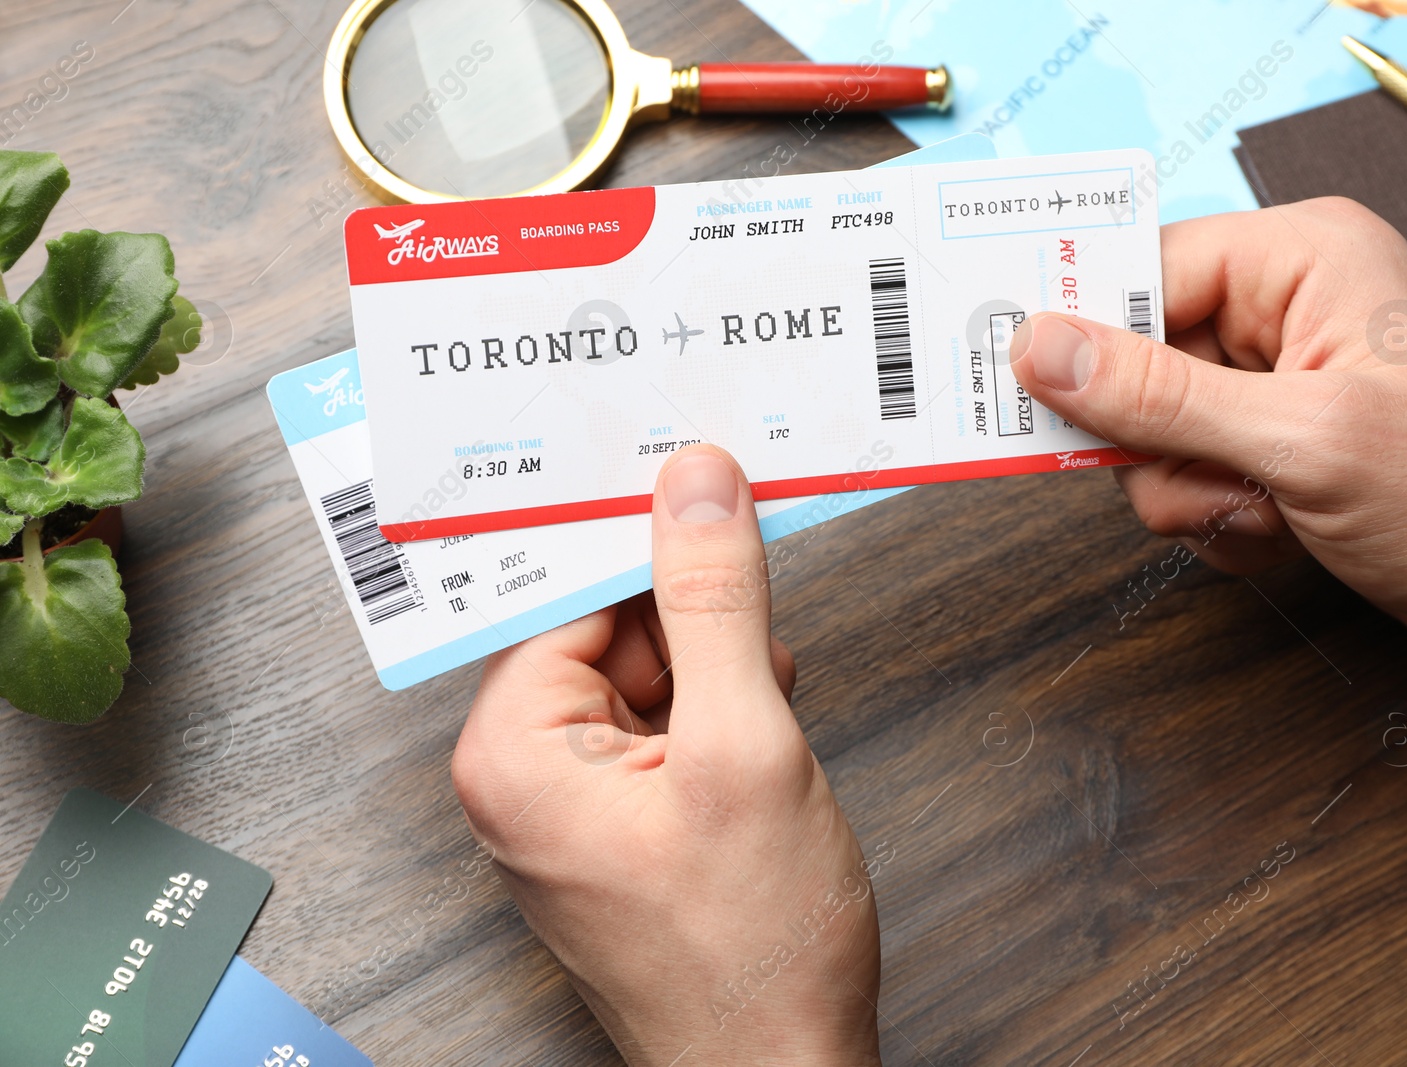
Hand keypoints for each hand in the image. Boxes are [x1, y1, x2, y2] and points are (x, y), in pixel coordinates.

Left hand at [452, 446, 884, 1065]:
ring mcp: (575, 798)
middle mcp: (525, 771)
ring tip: (772, 687)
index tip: (694, 462)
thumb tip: (697, 488)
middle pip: (607, 622)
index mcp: (515, 750)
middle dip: (692, 603)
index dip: (637, 524)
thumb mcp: (745, 748)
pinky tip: (768, 716)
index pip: (566, 587)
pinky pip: (664, 720)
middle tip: (759, 557)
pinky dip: (721, 704)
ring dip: (717, 657)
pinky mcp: (623, 818)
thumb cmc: (749, 952)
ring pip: (646, 668)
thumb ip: (717, 605)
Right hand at [1010, 197, 1406, 700]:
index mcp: (1301, 258)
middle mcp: (1285, 308)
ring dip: (1196, 494)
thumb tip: (1043, 347)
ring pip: (1153, 435)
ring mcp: (1279, 382)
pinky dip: (1221, 521)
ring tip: (1271, 509)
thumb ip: (1159, 395)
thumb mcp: (1302, 439)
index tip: (1026, 389)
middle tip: (1217, 475)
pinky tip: (1284, 531)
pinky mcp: (1277, 445)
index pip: (1142, 271)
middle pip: (1135, 362)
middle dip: (1161, 442)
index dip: (1084, 335)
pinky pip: (1187, 478)